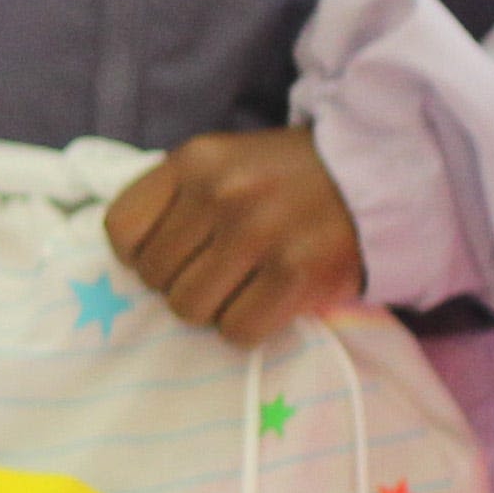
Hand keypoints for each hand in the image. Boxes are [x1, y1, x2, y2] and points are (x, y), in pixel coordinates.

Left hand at [105, 127, 367, 349]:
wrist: (373, 178)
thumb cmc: (284, 179)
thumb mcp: (220, 164)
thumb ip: (174, 199)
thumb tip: (132, 262)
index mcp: (192, 161)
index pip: (119, 230)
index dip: (138, 255)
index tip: (170, 255)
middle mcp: (221, 193)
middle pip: (155, 277)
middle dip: (180, 283)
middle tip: (218, 272)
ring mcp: (259, 233)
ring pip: (189, 309)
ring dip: (213, 308)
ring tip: (242, 286)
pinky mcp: (296, 274)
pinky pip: (236, 331)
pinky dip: (246, 327)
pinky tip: (266, 302)